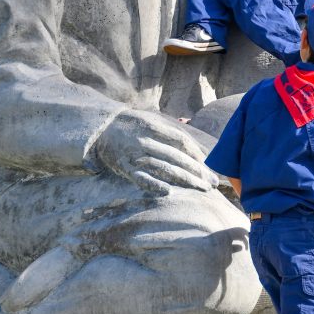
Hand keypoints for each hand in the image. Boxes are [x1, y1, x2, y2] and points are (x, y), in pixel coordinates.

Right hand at [92, 109, 218, 195]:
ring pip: (164, 169)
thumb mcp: (151, 121)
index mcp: (153, 127)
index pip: (181, 142)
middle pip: (177, 157)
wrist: (100, 129)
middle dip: (198, 171)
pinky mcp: (125, 168)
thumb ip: (172, 133)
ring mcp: (134, 155)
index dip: (198, 155)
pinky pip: (140, 178)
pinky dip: (153, 185)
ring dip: (185, 180)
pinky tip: (168, 192)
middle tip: (213, 183)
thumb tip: (199, 150)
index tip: (210, 167)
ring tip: (201, 188)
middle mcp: (145, 141)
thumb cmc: (132, 126)